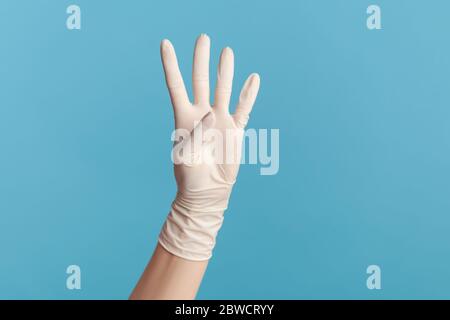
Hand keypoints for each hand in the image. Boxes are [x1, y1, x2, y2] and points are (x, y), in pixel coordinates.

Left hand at [158, 34, 259, 260]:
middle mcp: (202, 114)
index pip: (176, 85)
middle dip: (201, 60)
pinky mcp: (235, 130)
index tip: (165, 43)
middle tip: (204, 38)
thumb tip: (213, 113)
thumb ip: (198, 133)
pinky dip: (249, 95)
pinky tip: (253, 78)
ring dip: (225, 72)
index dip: (170, 65)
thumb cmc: (190, 176)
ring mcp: (220, 120)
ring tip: (227, 51)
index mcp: (183, 117)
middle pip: (201, 81)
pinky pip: (243, 109)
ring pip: (223, 90)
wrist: (207, 192)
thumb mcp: (187, 155)